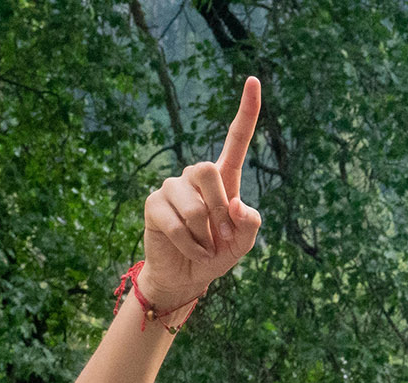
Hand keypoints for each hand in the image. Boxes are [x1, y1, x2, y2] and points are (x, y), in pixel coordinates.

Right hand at [138, 79, 263, 312]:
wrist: (187, 277)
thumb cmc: (217, 254)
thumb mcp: (243, 244)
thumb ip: (251, 225)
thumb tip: (238, 205)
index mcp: (223, 178)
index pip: (236, 140)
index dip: (246, 112)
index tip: (253, 80)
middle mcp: (195, 176)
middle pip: (209, 170)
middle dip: (219, 211)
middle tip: (222, 237)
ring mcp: (172, 187)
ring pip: (195, 204)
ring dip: (205, 235)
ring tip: (204, 247)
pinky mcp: (154, 204)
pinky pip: (177, 224)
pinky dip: (191, 245)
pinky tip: (192, 251)